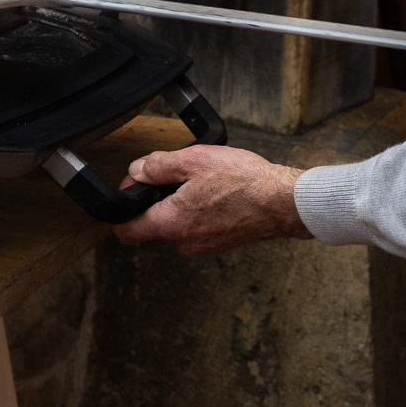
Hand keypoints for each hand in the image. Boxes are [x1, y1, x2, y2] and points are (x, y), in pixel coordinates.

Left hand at [110, 144, 312, 254]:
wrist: (282, 202)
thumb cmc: (244, 182)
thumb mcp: (194, 160)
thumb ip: (158, 166)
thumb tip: (137, 170)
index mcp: (170, 224)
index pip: (126, 231)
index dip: (123, 206)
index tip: (136, 186)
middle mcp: (183, 242)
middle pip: (152, 223)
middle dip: (157, 197)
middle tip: (176, 173)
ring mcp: (202, 246)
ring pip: (176, 223)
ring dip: (181, 202)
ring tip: (203, 180)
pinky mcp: (219, 242)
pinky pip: (197, 226)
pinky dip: (200, 209)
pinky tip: (218, 192)